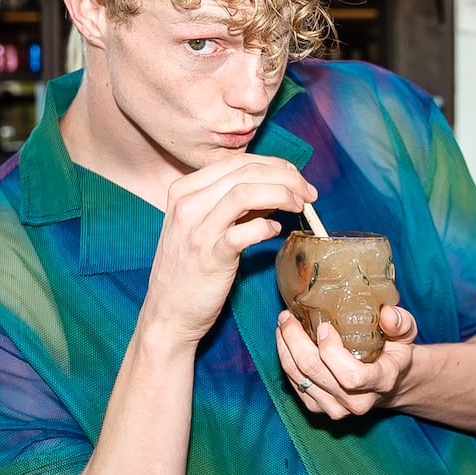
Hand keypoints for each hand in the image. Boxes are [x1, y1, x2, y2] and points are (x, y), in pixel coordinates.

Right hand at [141, 155, 316, 346]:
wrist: (167, 312)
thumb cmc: (190, 268)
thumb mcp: (202, 225)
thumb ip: (234, 204)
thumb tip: (275, 187)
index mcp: (184, 191)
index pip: (237, 162)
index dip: (274, 165)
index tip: (296, 177)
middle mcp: (187, 205)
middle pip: (246, 173)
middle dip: (286, 177)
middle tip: (308, 193)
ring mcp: (197, 231)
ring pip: (245, 193)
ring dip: (281, 195)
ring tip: (299, 207)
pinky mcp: (210, 258)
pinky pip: (245, 232)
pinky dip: (266, 227)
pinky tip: (276, 233)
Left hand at [276, 305, 418, 419]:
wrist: (391, 384)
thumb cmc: (396, 353)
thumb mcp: (406, 335)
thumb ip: (401, 323)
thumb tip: (387, 314)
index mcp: (382, 382)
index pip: (352, 376)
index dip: (331, 352)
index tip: (324, 326)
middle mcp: (358, 402)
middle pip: (315, 372)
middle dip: (295, 341)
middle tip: (287, 317)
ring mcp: (337, 409)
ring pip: (299, 379)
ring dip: (285, 349)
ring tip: (283, 325)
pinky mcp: (320, 409)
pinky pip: (295, 386)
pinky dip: (287, 361)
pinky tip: (286, 343)